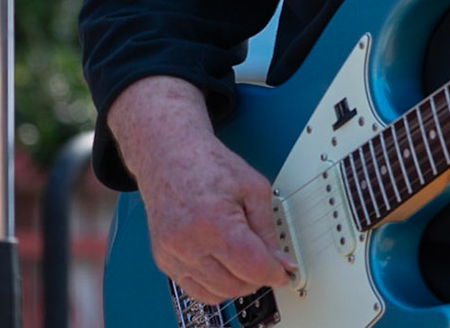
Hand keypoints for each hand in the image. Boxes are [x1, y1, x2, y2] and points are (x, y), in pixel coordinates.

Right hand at [107, 76, 296, 303]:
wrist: (170, 156)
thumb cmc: (209, 165)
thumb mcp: (254, 188)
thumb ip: (268, 229)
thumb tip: (282, 260)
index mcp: (214, 223)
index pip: (252, 267)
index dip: (275, 272)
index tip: (285, 271)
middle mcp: (188, 243)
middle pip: (234, 285)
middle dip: (257, 278)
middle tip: (268, 262)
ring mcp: (172, 254)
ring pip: (215, 293)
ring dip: (237, 284)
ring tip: (246, 261)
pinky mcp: (163, 260)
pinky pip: (194, 289)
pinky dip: (214, 285)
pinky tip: (225, 266)